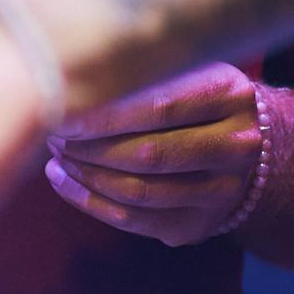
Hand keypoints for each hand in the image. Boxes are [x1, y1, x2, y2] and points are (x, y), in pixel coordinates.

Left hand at [44, 63, 262, 247]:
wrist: (240, 141)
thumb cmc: (192, 93)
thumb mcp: (182, 68)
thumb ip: (139, 74)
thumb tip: (69, 85)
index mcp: (230, 96)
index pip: (159, 108)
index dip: (104, 114)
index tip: (61, 110)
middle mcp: (237, 146)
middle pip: (148, 154)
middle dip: (89, 146)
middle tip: (53, 133)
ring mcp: (223, 192)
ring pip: (138, 191)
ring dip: (85, 175)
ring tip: (55, 156)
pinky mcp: (199, 225)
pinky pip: (134, 220)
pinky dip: (90, 201)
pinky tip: (63, 180)